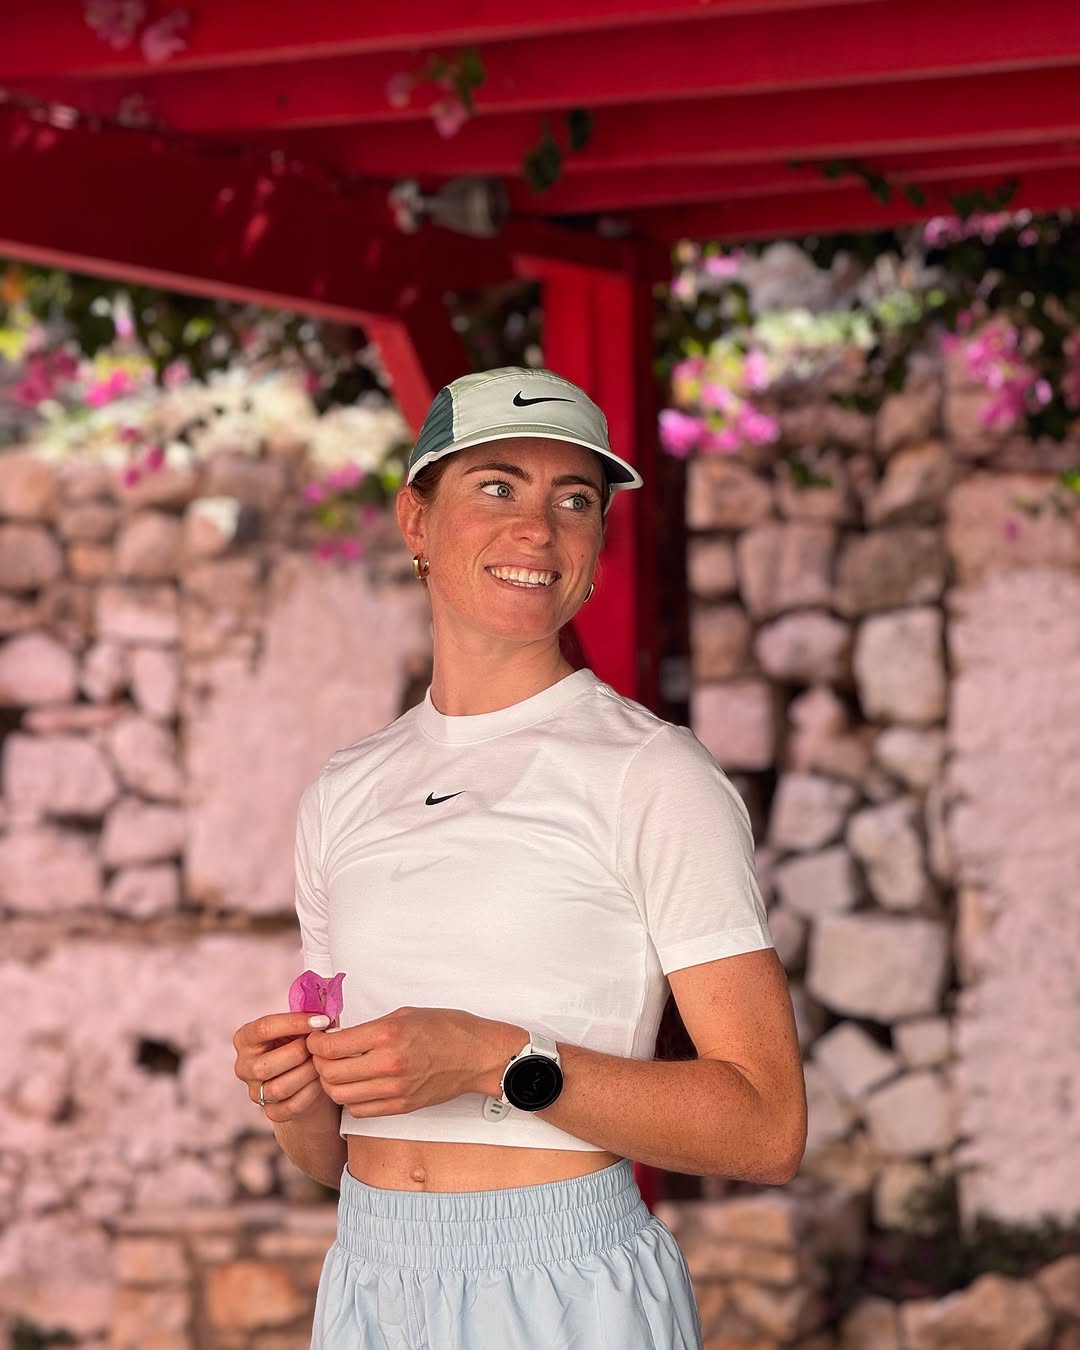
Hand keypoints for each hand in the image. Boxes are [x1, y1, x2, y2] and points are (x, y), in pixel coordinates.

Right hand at [233, 1011, 338, 1123]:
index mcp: (245, 1039)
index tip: (322, 1020)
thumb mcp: (299, 1026)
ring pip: (278, 1088)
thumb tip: (328, 1005)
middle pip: (267, 1064)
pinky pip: (291, 1106)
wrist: (304, 1079)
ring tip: (323, 1062)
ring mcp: (254, 1092)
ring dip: (308, 1073)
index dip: (295, 1023)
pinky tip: (322, 1080)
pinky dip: (311, 1093)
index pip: (264, 1028)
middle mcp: (243, 1066)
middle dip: (301, 1053)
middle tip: (321, 1046)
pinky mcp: (271, 1111)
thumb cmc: (300, 1044)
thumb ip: (309, 1014)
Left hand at [306, 1007, 523, 1118]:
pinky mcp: (401, 1107)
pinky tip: (357, 1085)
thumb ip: (370, 1027)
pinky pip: (360, 1110)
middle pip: (330, 1074)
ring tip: (337, 1071)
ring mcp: (394, 1090)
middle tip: (322, 1055)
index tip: (317, 1039)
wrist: (477, 1055)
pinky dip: (351, 1099)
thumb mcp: (405, 1014)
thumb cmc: (446, 1027)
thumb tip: (339, 1036)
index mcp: (387, 1034)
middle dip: (319, 1064)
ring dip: (332, 1084)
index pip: (331, 1046)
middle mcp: (388, 1064)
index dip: (316, 1043)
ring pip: (341, 1096)